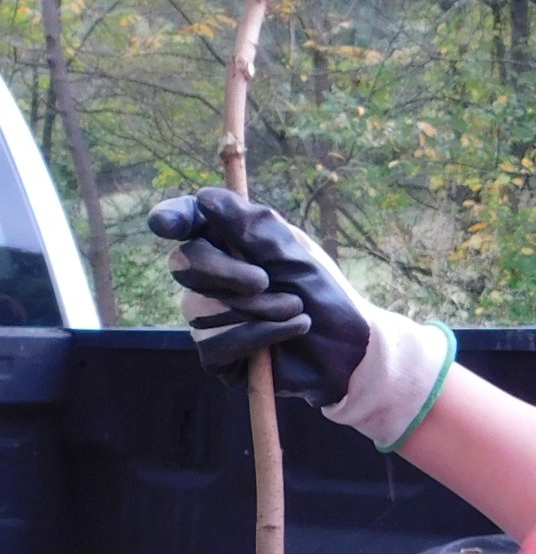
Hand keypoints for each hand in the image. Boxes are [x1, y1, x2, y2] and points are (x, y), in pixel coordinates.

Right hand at [147, 188, 454, 450]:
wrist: (351, 343)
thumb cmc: (323, 290)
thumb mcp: (295, 252)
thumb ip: (253, 227)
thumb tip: (206, 198)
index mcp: (227, 242)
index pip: (185, 222)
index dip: (171, 218)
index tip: (166, 225)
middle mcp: (209, 277)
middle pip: (183, 263)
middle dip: (225, 271)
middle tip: (265, 280)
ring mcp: (208, 317)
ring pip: (200, 308)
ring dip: (258, 308)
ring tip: (298, 307)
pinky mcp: (217, 355)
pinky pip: (216, 345)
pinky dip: (261, 335)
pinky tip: (294, 329)